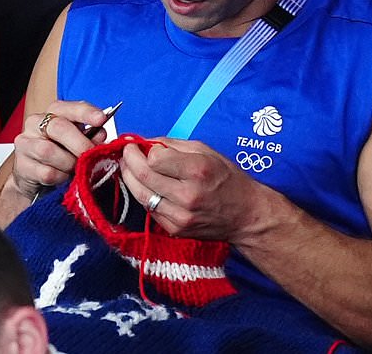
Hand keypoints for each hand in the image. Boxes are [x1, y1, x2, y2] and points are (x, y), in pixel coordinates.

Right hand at [9, 101, 110, 200]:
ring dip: (68, 163)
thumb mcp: (78, 142)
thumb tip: (100, 135)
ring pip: (49, 151)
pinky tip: (63, 176)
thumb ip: (90, 136)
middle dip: (79, 143)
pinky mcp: (21, 165)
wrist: (34, 176)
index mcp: (53, 113)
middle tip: (91, 155)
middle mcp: (36, 123)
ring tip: (75, 168)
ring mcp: (25, 143)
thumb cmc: (60, 153)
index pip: (70, 107)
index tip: (101, 119)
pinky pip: (46, 172)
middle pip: (59, 127)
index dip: (86, 112)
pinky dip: (60, 177)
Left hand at [118, 138, 266, 241]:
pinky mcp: (175, 229)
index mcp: (197, 171)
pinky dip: (143, 195)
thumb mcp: (207, 151)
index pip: (155, 158)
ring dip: (130, 178)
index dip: (146, 150)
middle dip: (129, 161)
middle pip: (143, 176)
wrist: (245, 215)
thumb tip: (147, 143)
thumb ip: (174, 145)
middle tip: (127, 152)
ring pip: (141, 195)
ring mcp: (180, 215)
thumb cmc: (228, 180)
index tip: (144, 146)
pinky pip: (149, 209)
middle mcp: (187, 195)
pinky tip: (145, 186)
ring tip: (129, 167)